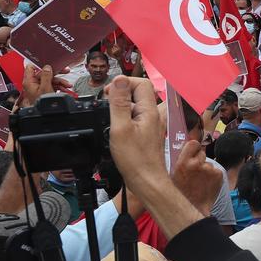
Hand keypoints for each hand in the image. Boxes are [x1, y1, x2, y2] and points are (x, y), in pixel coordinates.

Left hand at [19, 64, 69, 107]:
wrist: (46, 114)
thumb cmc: (41, 104)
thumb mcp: (45, 88)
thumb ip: (46, 76)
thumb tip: (47, 67)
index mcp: (29, 81)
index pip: (31, 67)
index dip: (40, 64)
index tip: (50, 64)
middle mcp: (33, 84)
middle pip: (44, 74)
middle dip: (56, 75)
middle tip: (65, 71)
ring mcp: (39, 87)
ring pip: (50, 80)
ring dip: (60, 82)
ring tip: (67, 85)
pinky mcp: (45, 91)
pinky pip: (52, 85)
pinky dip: (59, 87)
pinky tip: (65, 88)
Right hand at [106, 77, 167, 192]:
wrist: (146, 180)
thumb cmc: (135, 159)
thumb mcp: (121, 128)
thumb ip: (119, 103)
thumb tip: (119, 80)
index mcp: (150, 111)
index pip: (141, 83)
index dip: (123, 83)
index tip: (108, 93)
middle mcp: (154, 115)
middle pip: (138, 93)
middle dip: (120, 94)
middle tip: (106, 105)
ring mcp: (152, 124)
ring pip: (136, 106)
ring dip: (121, 107)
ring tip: (110, 119)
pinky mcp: (147, 133)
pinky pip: (136, 118)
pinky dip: (124, 119)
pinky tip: (116, 129)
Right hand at [171, 139, 220, 216]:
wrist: (194, 208)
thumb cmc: (180, 193)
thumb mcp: (173, 175)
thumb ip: (181, 160)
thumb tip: (187, 146)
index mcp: (182, 163)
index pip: (193, 144)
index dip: (194, 148)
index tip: (193, 152)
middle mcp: (196, 164)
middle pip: (202, 153)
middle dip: (199, 160)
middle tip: (194, 173)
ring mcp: (209, 169)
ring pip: (208, 164)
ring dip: (206, 170)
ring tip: (199, 182)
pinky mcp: (218, 175)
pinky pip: (216, 170)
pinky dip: (213, 176)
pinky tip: (206, 184)